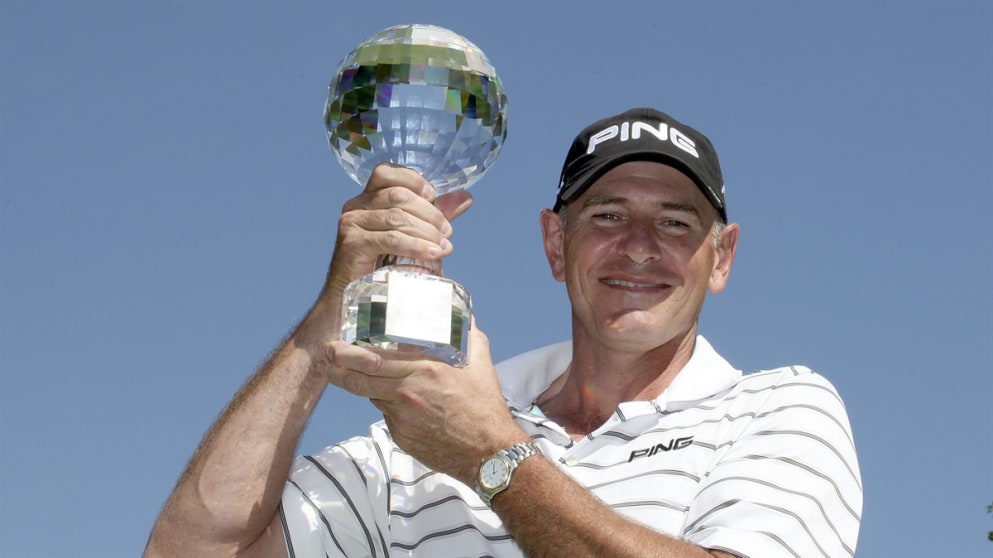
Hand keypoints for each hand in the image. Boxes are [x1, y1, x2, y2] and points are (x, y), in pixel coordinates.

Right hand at [298, 164, 472, 352]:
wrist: (352, 301)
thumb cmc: (382, 267)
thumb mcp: (411, 235)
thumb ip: (434, 214)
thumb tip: (466, 197)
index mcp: (366, 199)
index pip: (387, 173)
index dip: (414, 180)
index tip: (434, 197)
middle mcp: (355, 207)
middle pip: (399, 196)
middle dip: (430, 213)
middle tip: (448, 232)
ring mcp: (351, 224)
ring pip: (397, 217)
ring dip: (427, 232)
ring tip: (444, 247)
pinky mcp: (352, 244)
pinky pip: (391, 239)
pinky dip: (416, 246)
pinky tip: (434, 255)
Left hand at [326, 325, 527, 485]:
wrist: (488, 452)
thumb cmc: (484, 407)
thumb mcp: (481, 364)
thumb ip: (470, 337)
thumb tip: (466, 319)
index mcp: (423, 370)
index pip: (372, 360)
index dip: (347, 353)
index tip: (335, 345)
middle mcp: (406, 393)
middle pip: (357, 380)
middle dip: (336, 367)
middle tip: (328, 356)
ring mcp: (401, 418)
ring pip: (371, 397)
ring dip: (362, 385)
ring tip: (353, 373)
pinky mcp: (401, 437)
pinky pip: (386, 415)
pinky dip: (387, 405)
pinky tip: (399, 402)